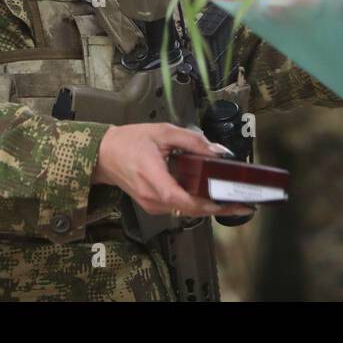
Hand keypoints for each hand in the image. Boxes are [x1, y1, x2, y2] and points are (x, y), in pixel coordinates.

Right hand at [92, 123, 250, 219]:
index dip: (206, 204)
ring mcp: (151, 204)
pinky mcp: (151, 205)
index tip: (228, 202)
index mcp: (153, 177)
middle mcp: (152, 197)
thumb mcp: (163, 132)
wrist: (104, 154)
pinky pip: (176, 207)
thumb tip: (217, 150)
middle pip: (188, 209)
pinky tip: (205, 194)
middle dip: (215, 207)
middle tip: (239, 201)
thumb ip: (192, 140)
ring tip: (227, 197)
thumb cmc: (130, 141)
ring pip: (184, 210)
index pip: (182, 198)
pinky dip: (192, 202)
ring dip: (205, 205)